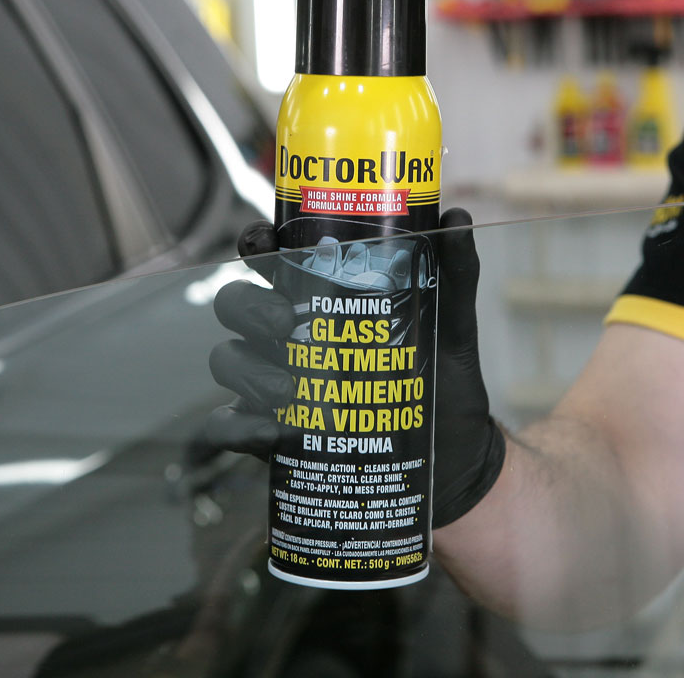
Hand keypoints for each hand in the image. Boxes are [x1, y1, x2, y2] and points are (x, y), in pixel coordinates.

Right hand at [206, 209, 504, 526]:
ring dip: (248, 368)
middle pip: (236, 303)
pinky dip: (238, 426)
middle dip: (251, 306)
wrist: (453, 465)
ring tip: (290, 388)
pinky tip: (272, 430)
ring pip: (227, 359)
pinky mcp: (269, 435)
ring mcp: (273, 385)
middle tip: (286, 323)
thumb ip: (455, 277)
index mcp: (322, 300)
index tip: (264, 242)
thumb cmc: (446, 389)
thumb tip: (457, 218)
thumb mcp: (453, 332)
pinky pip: (226, 426)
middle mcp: (287, 336)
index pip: (272, 260)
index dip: (256, 244)